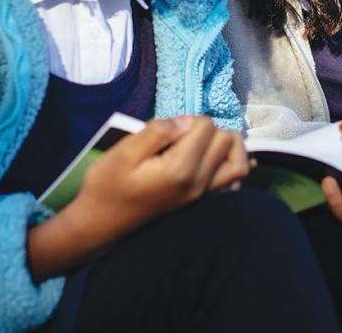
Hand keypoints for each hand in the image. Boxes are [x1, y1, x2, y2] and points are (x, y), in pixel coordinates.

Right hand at [28, 116, 248, 278]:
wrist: (102, 221)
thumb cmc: (107, 184)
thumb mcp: (124, 151)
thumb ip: (158, 131)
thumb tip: (186, 121)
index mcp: (180, 170)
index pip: (207, 127)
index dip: (188, 119)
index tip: (168, 130)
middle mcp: (199, 184)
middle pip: (227, 139)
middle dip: (207, 129)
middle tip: (181, 135)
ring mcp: (204, 195)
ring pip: (239, 162)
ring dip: (225, 144)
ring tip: (200, 142)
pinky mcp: (203, 201)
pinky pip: (234, 181)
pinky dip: (229, 164)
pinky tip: (211, 159)